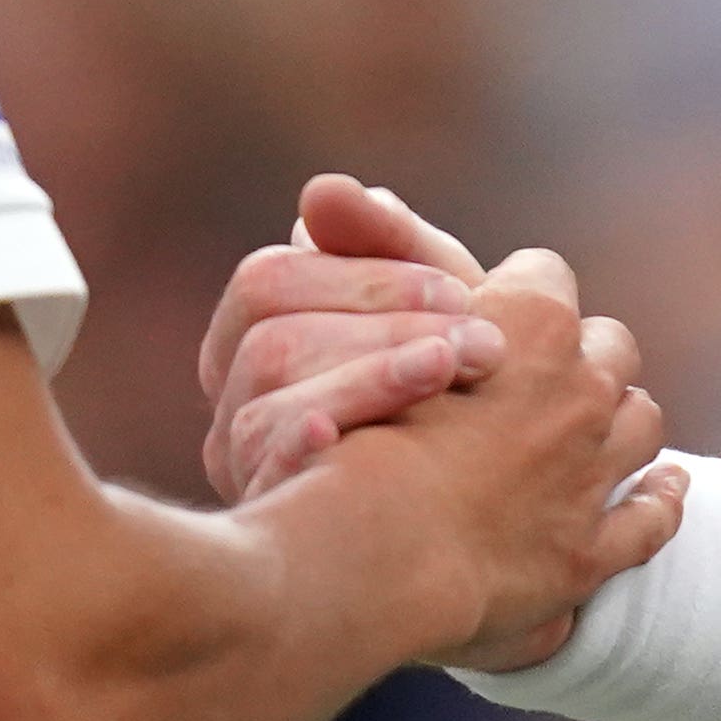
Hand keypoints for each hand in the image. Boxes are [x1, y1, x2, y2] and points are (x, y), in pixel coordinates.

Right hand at [200, 173, 510, 502]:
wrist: (481, 513)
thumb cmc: (452, 387)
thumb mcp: (432, 309)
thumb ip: (388, 245)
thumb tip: (321, 191)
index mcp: (254, 337)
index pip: (270, 283)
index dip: (366, 278)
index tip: (460, 292)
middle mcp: (232, 403)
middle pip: (270, 344)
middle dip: (383, 334)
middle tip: (488, 346)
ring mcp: (242, 469)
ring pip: (264, 412)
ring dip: (371, 383)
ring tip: (455, 373)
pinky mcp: (270, 529)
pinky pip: (271, 486)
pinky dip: (309, 453)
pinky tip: (354, 439)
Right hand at [290, 248, 679, 669]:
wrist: (373, 553)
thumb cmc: (358, 433)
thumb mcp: (363, 322)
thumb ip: (367, 252)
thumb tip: (325, 197)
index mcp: (534, 323)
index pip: (546, 273)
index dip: (520, 291)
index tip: (492, 312)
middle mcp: (582, 390)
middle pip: (611, 345)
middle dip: (584, 355)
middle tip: (547, 377)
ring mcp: (594, 472)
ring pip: (641, 422)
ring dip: (622, 420)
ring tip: (599, 429)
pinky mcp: (591, 550)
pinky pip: (651, 518)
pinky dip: (662, 500)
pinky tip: (667, 488)